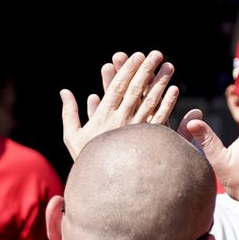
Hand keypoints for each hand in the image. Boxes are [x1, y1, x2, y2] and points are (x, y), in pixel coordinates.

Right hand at [60, 50, 180, 158]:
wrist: (105, 185)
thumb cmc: (87, 160)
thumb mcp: (72, 136)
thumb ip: (70, 112)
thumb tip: (64, 91)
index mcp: (104, 117)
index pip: (117, 87)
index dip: (127, 70)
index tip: (136, 56)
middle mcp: (122, 120)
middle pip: (136, 90)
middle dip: (146, 69)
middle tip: (156, 54)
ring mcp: (137, 130)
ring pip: (151, 101)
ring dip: (161, 82)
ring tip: (169, 67)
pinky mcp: (149, 140)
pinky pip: (160, 119)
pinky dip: (168, 104)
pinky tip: (174, 90)